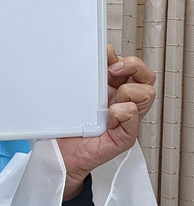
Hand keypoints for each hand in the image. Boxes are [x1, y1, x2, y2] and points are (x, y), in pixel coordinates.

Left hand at [57, 45, 155, 199]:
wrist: (59, 152)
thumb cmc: (67, 124)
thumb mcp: (76, 92)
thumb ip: (87, 74)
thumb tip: (95, 58)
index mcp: (112, 88)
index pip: (132, 67)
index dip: (124, 58)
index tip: (106, 54)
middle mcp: (122, 101)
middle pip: (146, 77)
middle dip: (134, 67)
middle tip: (113, 70)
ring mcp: (125, 118)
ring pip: (146, 94)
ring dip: (127, 91)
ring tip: (108, 99)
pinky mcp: (123, 136)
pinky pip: (133, 118)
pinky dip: (122, 113)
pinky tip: (108, 117)